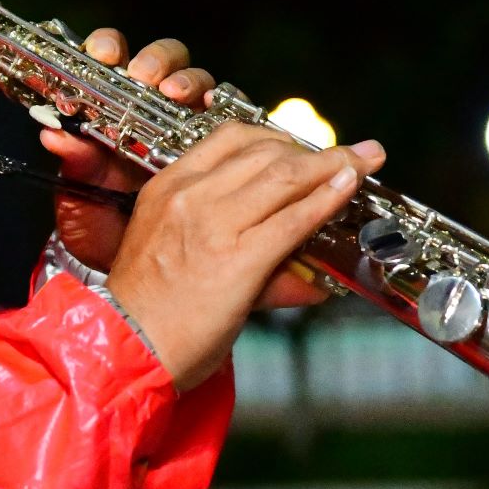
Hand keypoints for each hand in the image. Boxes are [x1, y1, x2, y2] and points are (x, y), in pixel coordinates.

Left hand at [41, 30, 215, 274]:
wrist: (134, 273)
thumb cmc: (102, 228)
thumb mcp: (79, 200)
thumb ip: (73, 164)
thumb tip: (52, 134)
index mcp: (112, 112)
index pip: (113, 59)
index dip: (109, 46)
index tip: (104, 53)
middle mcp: (153, 111)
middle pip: (165, 62)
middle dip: (158, 60)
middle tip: (147, 76)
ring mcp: (188, 127)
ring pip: (199, 84)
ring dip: (191, 82)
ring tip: (179, 96)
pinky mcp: (220, 148)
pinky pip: (233, 119)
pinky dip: (231, 112)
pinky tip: (220, 119)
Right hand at [106, 123, 384, 391]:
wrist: (127, 351)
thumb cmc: (149, 310)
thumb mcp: (174, 250)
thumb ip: (229, 237)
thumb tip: (296, 256)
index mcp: (168, 187)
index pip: (230, 138)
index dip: (277, 137)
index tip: (303, 146)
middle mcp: (189, 197)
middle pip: (265, 152)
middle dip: (314, 150)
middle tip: (346, 155)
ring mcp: (213, 225)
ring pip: (284, 177)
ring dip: (332, 166)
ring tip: (361, 162)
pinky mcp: (237, 259)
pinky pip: (292, 220)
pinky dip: (327, 200)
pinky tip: (347, 190)